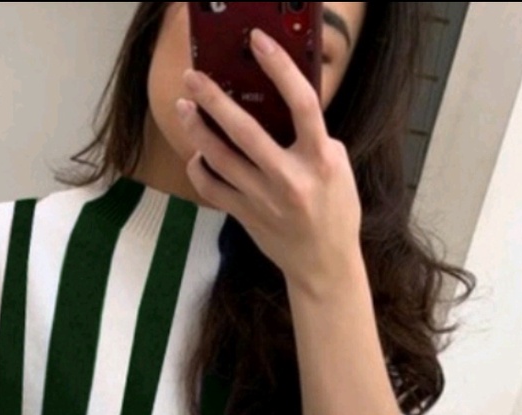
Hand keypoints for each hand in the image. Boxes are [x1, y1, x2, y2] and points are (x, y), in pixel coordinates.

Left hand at [175, 26, 363, 289]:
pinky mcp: (245, 216)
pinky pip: (212, 188)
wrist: (323, 265)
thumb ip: (315, 138)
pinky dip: (199, 169)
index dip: (279, 68)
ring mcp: (263, 200)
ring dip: (197, 129)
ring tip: (183, 106)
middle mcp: (290, 179)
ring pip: (219, 159)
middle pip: (244, 131)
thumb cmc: (335, 212)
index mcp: (320, 160)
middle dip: (214, 99)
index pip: (301, 104)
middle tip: (193, 77)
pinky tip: (196, 154)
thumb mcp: (338, 168)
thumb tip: (283, 105)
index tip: (258, 43)